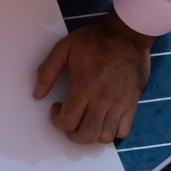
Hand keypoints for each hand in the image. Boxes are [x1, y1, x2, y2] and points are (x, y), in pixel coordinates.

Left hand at [30, 18, 153, 144]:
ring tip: (87, 122)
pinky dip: (113, 132)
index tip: (57, 108)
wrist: (127, 34)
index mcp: (84, 88)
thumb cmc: (96, 40)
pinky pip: (124, 130)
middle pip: (86, 135)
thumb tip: (38, 94)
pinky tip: (106, 120)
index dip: (57, 120)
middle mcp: (102, 100)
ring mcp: (119, 103)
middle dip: (73, 134)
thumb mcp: (64, 48)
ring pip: (105, 137)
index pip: (68, 121)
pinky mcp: (132, 103)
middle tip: (71, 121)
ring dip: (93, 135)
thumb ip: (48, 71)